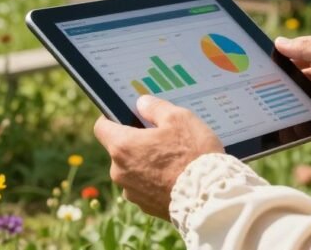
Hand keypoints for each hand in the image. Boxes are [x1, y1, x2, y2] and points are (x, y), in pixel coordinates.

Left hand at [93, 95, 223, 219]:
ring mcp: (132, 192)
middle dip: (136, 142)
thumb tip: (141, 103)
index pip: (102, 127)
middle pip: (120, 150)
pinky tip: (175, 176)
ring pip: (133, 170)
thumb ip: (155, 108)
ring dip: (146, 163)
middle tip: (161, 137)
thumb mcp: (179, 118)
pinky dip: (155, 181)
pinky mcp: (146, 207)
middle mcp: (120, 171)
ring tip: (173, 159)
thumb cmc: (193, 154)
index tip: (126, 116)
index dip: (112, 118)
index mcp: (123, 146)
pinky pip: (145, 188)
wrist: (209, 198)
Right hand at [275, 35, 310, 143]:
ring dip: (298, 111)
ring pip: (303, 102)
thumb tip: (279, 42)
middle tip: (269, 98)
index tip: (261, 69)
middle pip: (295, 79)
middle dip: (284, 89)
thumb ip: (306, 49)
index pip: (295, 53)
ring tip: (291, 119)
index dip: (279, 60)